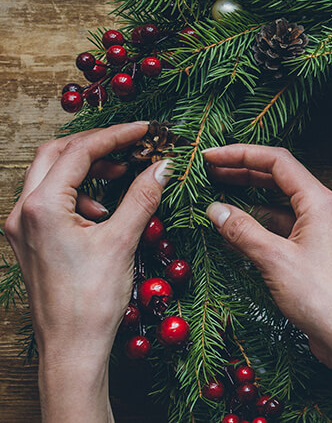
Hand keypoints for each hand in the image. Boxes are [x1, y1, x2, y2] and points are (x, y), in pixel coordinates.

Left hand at [5, 122, 170, 421]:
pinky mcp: (29, 242)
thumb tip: (163, 166)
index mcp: (42, 207)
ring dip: (85, 168)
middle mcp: (23, 212)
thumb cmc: (92, 300)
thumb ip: (142, 196)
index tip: (145, 130)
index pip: (79, 152)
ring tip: (121, 176)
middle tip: (130, 144)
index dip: (115, 135)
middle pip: (54, 154)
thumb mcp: (123, 241)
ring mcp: (22, 228)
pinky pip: (49, 200)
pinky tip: (103, 210)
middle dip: (94, 145)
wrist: (71, 347)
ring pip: (49, 176)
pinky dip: (77, 193)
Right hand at [203, 144, 331, 422]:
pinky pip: (292, 227)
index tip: (209, 155)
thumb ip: (243, 231)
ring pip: (286, 204)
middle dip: (245, 172)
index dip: (241, 154)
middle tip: (209, 170)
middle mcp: (329, 210)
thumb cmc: (320, 297)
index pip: (278, 162)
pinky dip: (267, 223)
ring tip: (219, 195)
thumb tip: (216, 209)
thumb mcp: (274, 260)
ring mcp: (329, 231)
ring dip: (254, 198)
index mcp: (321, 202)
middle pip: (283, 179)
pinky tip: (242, 229)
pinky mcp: (325, 252)